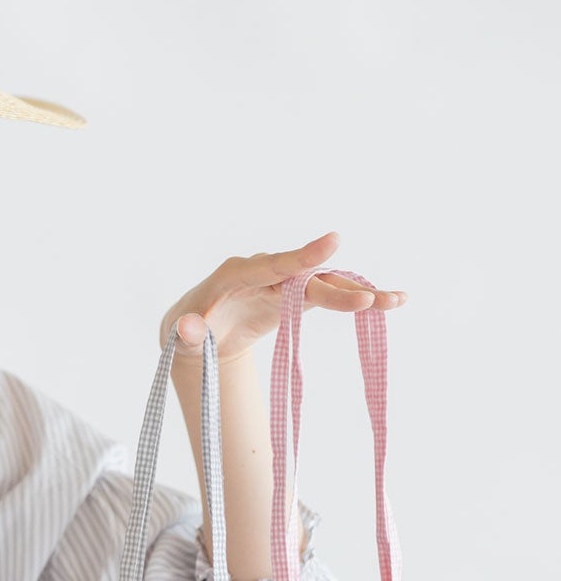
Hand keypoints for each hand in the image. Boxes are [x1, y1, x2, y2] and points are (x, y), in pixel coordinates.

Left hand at [158, 232, 407, 362]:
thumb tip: (188, 329)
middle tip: (367, 299)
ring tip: (398, 301)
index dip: (302, 256)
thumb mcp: (182, 337)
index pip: (271, 264)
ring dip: (360, 293)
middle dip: (338, 289)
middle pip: (307, 277)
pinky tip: (391, 302)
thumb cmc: (189, 332)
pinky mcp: (297, 296)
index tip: (333, 242)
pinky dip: (357, 300)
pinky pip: (330, 296)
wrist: (199, 332)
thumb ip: (187, 333)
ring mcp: (285, 282)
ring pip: (325, 284)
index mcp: (236, 274)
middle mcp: (266, 271)